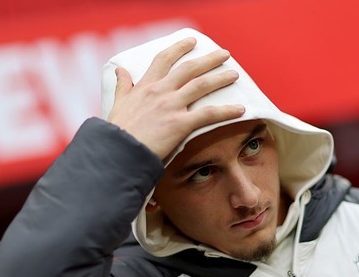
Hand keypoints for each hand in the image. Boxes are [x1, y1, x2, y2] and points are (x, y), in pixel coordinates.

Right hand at [107, 37, 244, 159]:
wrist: (119, 151)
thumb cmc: (118, 132)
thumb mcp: (118, 104)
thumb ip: (123, 86)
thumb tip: (120, 70)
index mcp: (146, 86)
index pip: (164, 60)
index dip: (179, 48)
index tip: (192, 42)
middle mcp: (160, 91)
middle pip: (189, 69)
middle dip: (209, 59)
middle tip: (224, 54)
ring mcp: (171, 106)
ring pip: (202, 85)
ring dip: (221, 78)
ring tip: (235, 74)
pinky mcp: (180, 124)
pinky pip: (209, 114)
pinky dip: (227, 111)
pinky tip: (241, 110)